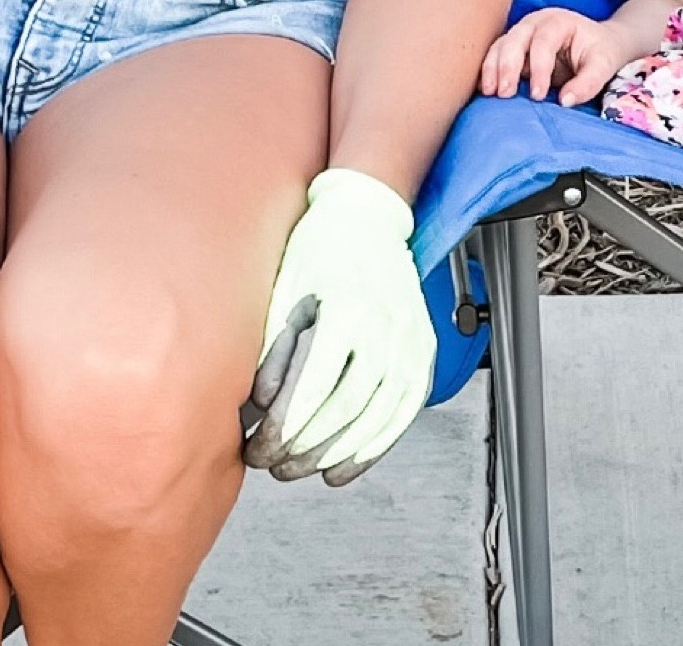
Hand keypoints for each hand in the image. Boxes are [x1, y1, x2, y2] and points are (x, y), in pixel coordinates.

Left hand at [242, 167, 433, 486]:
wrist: (368, 214)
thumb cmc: (322, 245)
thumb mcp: (287, 287)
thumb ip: (276, 347)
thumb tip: (262, 404)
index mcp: (350, 310)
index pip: (317, 388)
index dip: (285, 428)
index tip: (259, 446)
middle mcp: (387, 328)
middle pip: (346, 410)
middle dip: (304, 447)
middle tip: (270, 461)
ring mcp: (411, 340)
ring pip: (377, 419)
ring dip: (337, 455)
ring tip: (301, 469)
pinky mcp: (423, 349)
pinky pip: (405, 411)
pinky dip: (376, 445)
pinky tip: (346, 466)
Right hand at [479, 6, 638, 106]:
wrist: (598, 43)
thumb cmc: (600, 51)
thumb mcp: (604, 64)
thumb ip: (588, 82)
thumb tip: (565, 101)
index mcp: (558, 21)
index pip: (543, 42)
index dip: (538, 68)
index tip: (537, 95)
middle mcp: (536, 23)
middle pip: (515, 39)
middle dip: (507, 66)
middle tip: (503, 94)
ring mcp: (522, 33)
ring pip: (500, 46)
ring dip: (492, 68)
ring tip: (489, 92)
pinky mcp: (514, 48)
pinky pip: (496, 56)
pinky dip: (489, 71)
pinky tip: (483, 88)